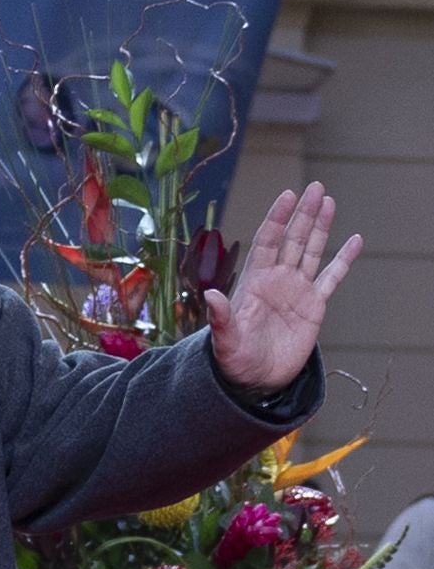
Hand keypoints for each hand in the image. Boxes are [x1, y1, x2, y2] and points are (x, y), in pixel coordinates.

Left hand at [206, 181, 360, 394]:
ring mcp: (296, 290)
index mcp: (255, 282)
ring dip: (320, 227)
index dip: (277, 219)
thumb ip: (221, 319)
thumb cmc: (235, 361)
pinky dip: (344, 260)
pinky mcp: (314, 306)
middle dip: (303, 214)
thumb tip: (212, 296)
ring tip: (328, 201)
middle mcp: (277, 280)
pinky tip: (355, 240)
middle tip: (315, 187)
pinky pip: (332, 278)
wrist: (255, 381)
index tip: (287, 195)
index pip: (267, 242)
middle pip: (292, 239)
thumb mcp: (225, 342)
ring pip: (310, 251)